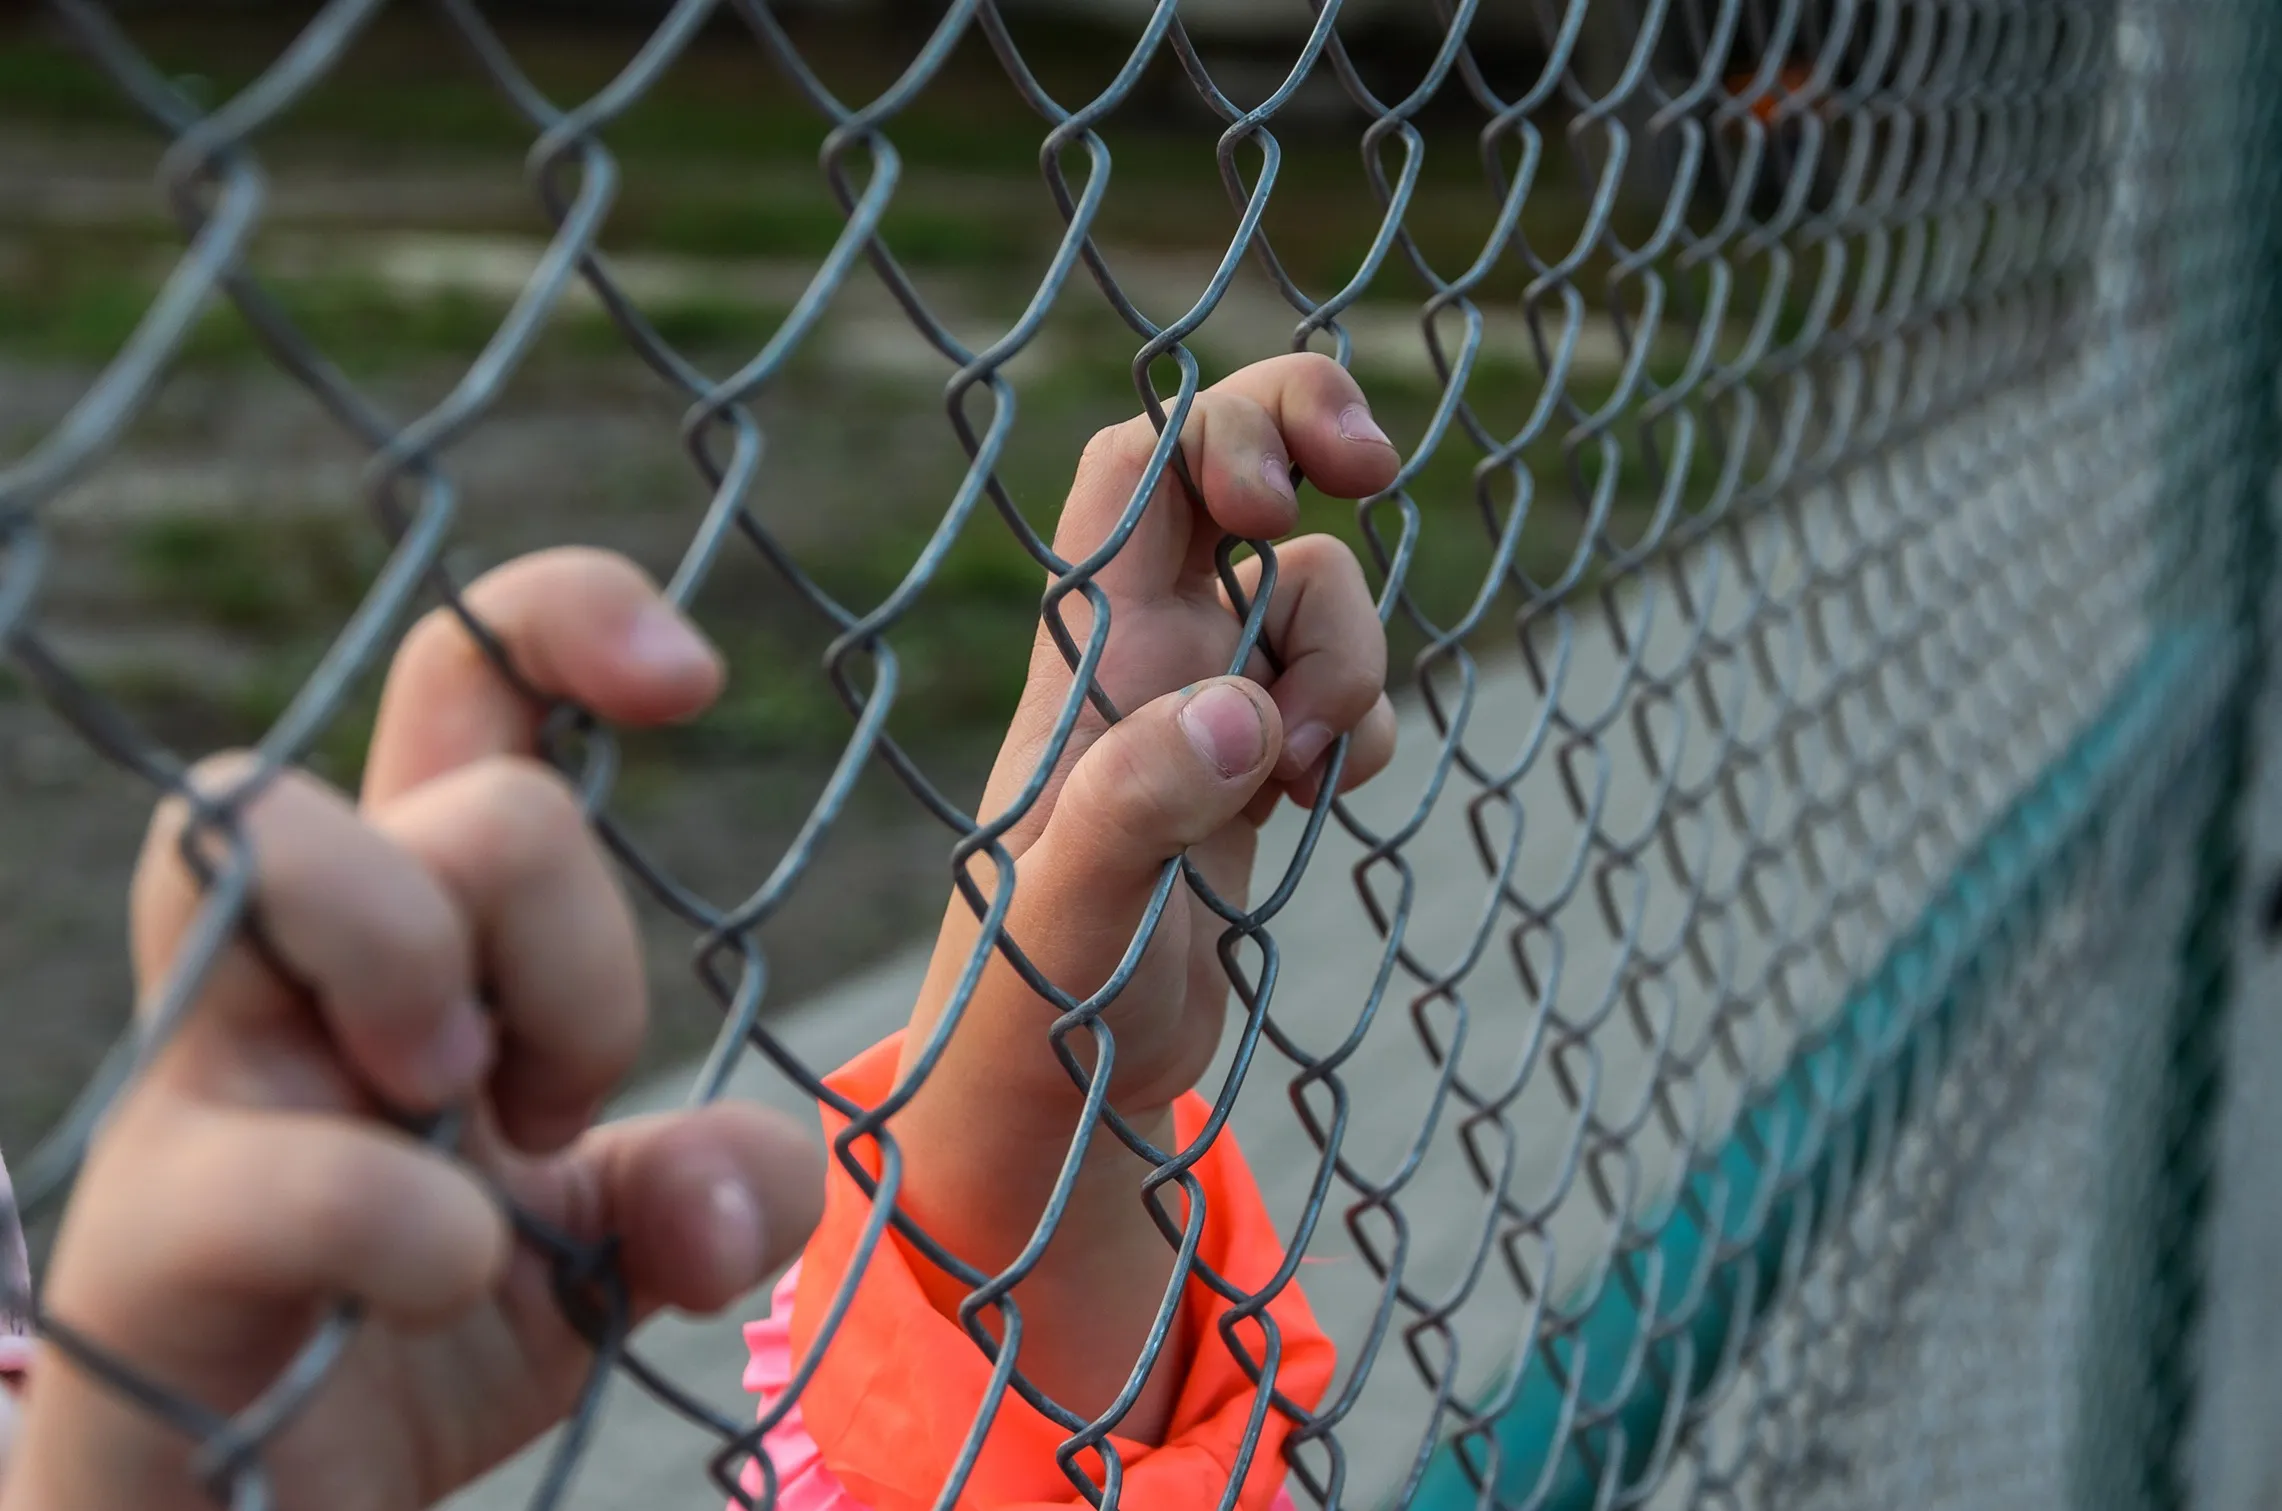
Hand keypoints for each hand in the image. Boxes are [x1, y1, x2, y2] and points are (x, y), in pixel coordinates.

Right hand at [0, 550, 822, 1510]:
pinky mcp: (150, 1237)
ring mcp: (203, 1082)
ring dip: (425, 963)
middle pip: (453, 790)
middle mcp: (299, 968)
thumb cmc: (412, 1337)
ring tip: (464, 1113)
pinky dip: (410, 1222)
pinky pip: (282, 1167)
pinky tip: (448, 1276)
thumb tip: (738, 1187)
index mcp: (417, 933)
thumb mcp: (611, 1251)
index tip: (688, 678)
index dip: (566, 615)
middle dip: (573, 936)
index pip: (461, 683)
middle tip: (551, 1097)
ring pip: (270, 843)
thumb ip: (715, 1190)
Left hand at [890, 354, 1401, 1434]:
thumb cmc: (1029, 1018)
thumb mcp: (1072, 917)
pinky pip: (1337, 697)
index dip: (1219, 430)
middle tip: (1369, 467)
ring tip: (1308, 776)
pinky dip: (1366, 726)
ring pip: (1310, 597)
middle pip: (1230, 473)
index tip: (1285, 498)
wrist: (1053, 1106)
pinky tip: (1323, 803)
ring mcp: (1203, 717)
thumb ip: (1138, 810)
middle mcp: (1146, 663)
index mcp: (1092, 660)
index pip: (1135, 467)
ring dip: (1351, 656)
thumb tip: (1242, 712)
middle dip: (1307, 434)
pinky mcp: (1250, 781)